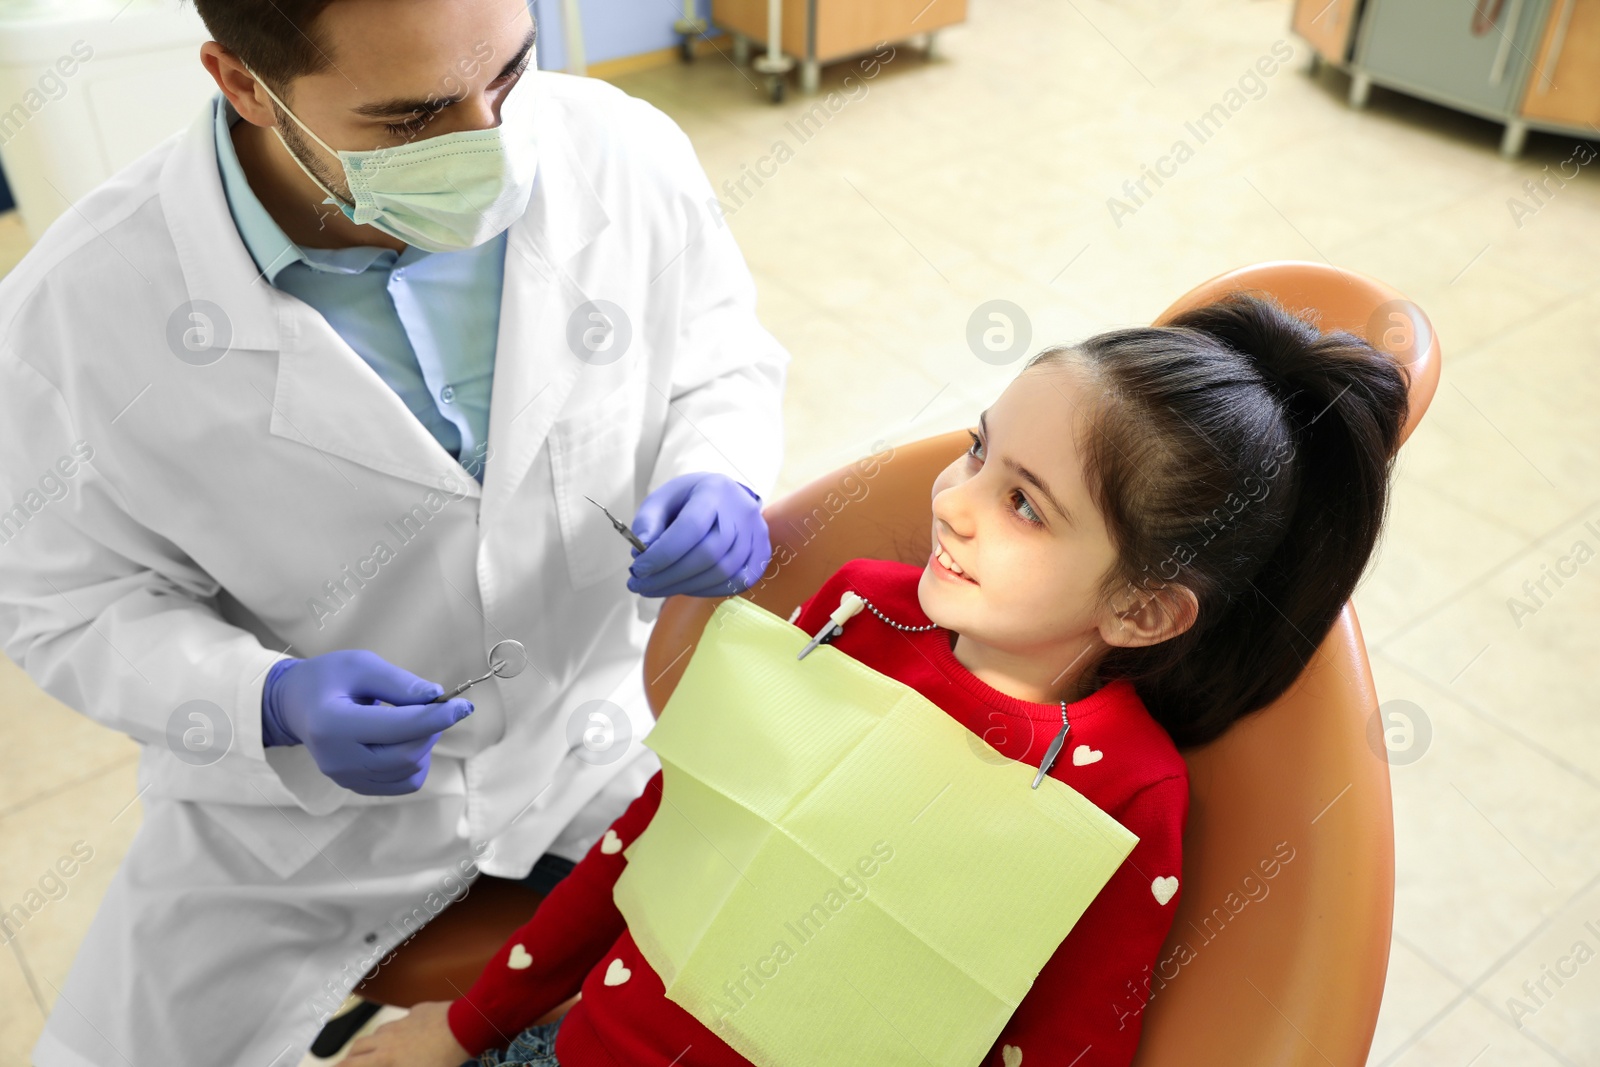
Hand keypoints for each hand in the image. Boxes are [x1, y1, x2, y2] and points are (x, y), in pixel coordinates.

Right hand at [261, 650, 472, 794]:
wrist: (296, 705)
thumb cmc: (328, 678)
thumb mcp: (360, 665)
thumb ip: (398, 682)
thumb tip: (437, 697)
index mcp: (333, 725)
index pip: (396, 729)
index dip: (436, 717)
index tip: (463, 705)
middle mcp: (337, 759)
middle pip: (406, 755)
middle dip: (431, 730)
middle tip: (434, 707)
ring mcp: (345, 777)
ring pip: (408, 772)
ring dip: (424, 745)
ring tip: (414, 720)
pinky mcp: (355, 786)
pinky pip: (402, 783)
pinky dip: (415, 762)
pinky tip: (405, 740)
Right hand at [344, 1001, 468, 1066]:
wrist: (464, 1027)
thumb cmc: (443, 1060)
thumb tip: (391, 1065)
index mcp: (385, 1057)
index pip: (352, 1064)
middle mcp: (388, 1037)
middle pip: (359, 1046)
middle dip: (352, 1056)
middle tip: (353, 1064)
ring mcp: (402, 1022)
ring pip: (379, 1032)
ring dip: (374, 1043)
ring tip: (379, 1052)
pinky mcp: (417, 1012)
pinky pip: (401, 1020)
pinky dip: (398, 1030)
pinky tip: (409, 1036)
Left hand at [626, 472, 769, 597]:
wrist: (725, 498)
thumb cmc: (689, 499)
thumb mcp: (663, 499)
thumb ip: (648, 522)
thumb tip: (641, 552)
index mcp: (715, 490)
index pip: (691, 527)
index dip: (663, 554)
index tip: (639, 569)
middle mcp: (742, 511)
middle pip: (708, 554)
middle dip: (669, 576)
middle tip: (640, 585)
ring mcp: (756, 534)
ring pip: (722, 572)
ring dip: (684, 587)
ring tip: (656, 588)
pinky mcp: (761, 553)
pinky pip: (736, 582)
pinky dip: (706, 590)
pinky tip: (684, 587)